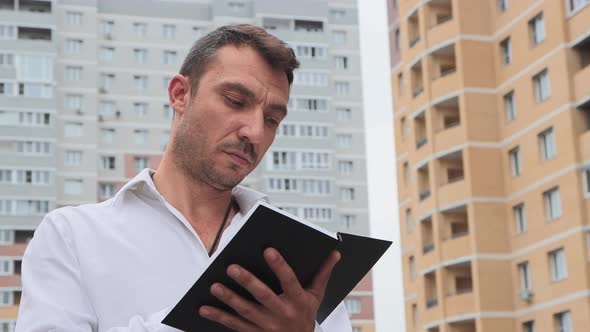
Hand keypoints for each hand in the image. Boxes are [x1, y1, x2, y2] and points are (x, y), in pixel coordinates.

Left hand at [199, 248, 340, 331]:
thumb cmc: (306, 316)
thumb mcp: (317, 296)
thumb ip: (323, 273)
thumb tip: (334, 253)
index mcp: (298, 300)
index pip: (289, 280)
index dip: (279, 265)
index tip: (268, 250)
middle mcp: (282, 314)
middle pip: (263, 296)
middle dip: (247, 281)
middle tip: (232, 267)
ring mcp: (266, 326)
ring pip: (245, 311)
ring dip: (229, 299)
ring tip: (214, 286)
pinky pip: (234, 325)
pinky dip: (218, 316)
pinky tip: (204, 307)